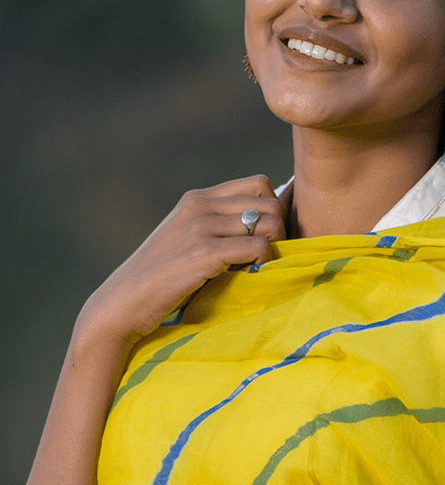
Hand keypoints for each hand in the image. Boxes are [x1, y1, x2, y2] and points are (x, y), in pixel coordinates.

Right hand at [77, 175, 284, 345]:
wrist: (125, 300)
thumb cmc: (162, 278)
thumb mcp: (188, 239)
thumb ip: (218, 227)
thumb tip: (266, 229)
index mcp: (197, 198)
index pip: (259, 183)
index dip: (272, 209)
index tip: (264, 236)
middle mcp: (200, 205)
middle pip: (271, 202)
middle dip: (279, 230)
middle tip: (266, 256)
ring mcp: (201, 227)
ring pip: (270, 223)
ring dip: (273, 248)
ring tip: (256, 267)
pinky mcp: (204, 252)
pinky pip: (258, 247)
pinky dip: (263, 262)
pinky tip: (249, 275)